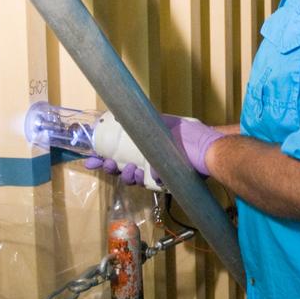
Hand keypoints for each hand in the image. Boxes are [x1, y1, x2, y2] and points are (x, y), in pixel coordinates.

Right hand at [85, 114, 225, 183]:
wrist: (208, 151)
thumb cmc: (188, 135)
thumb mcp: (163, 123)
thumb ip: (144, 122)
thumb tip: (121, 115)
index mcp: (145, 143)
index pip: (119, 150)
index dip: (104, 155)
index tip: (91, 159)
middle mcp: (149, 158)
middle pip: (121, 166)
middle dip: (110, 167)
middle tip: (105, 165)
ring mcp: (156, 171)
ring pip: (132, 177)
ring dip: (126, 175)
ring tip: (128, 170)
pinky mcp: (165, 181)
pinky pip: (147, 184)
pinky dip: (143, 180)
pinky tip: (141, 174)